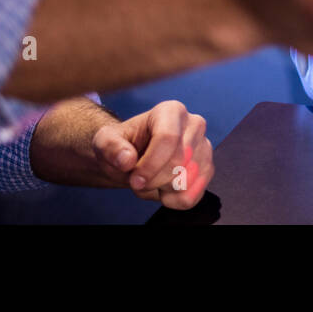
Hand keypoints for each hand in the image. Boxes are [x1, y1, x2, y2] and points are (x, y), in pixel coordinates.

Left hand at [91, 100, 212, 208]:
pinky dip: (174, 201)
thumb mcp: (105, 142)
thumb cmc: (121, 145)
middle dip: (154, 179)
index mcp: (171, 111)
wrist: (132, 157)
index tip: (134, 180)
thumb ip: (111, 147)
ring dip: (162, 190)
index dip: (150, 165)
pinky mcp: (207, 169)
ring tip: (151, 180)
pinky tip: (163, 191)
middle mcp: (194, 125)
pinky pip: (194, 195)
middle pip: (179, 162)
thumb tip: (126, 159)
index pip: (168, 138)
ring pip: (187, 181)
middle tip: (139, 179)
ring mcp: (204, 147)